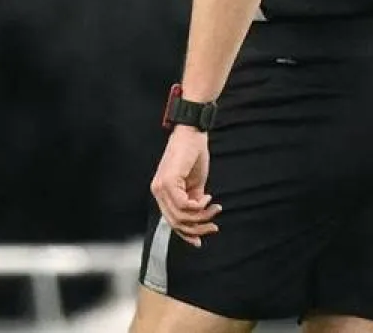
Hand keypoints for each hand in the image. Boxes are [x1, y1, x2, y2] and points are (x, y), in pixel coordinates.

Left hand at [150, 126, 220, 246]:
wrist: (192, 132)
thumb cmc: (194, 153)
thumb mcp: (195, 182)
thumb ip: (194, 199)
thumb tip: (200, 216)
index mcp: (162, 193)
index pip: (171, 221)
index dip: (187, 233)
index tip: (202, 239)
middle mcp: (158, 192)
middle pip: (176, 223)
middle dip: (198, 229)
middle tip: (214, 226)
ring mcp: (161, 188)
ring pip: (180, 216)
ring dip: (201, 216)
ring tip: (215, 208)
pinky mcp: (168, 182)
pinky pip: (183, 205)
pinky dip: (198, 206)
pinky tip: (208, 198)